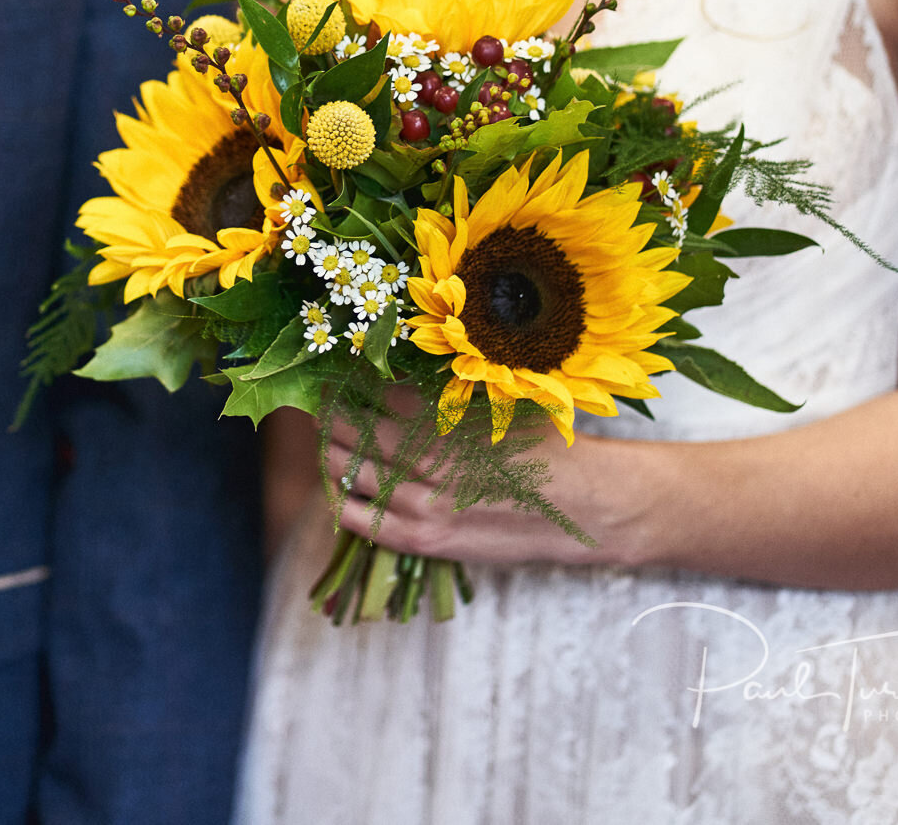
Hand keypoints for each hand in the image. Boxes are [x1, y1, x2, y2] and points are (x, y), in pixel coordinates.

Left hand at [325, 387, 651, 566]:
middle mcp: (425, 459)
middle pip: (349, 430)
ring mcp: (420, 503)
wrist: (582, 506)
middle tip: (316, 401)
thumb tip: (401, 358)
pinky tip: (335, 482)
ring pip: (346, 472)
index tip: (331, 369)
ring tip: (321, 436)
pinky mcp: (423, 539)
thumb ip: (448, 386)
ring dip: (326, 451)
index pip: (370, 391)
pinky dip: (339, 496)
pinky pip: (359, 518)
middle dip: (325, 413)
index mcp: (442, 417)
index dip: (344, 380)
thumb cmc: (541, 444)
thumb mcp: (498, 399)